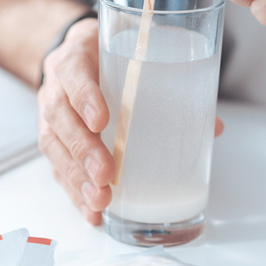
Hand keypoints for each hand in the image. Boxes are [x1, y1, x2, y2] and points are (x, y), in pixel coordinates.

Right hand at [38, 19, 227, 223]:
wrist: (81, 54)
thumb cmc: (115, 56)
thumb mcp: (138, 55)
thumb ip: (174, 82)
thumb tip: (214, 127)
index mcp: (77, 57)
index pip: (74, 73)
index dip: (85, 96)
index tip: (102, 120)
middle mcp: (57, 87)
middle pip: (61, 118)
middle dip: (83, 149)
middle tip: (106, 174)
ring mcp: (51, 115)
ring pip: (55, 147)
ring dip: (77, 178)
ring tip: (101, 200)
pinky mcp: (55, 141)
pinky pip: (58, 167)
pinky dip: (75, 191)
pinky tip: (92, 212)